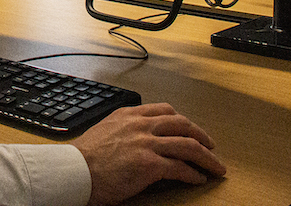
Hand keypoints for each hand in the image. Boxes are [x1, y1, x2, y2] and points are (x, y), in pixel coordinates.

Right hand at [71, 103, 225, 205]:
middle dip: (201, 135)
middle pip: (182, 124)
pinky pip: (180, 168)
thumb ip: (125, 129)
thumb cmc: (85, 157)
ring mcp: (146, 143)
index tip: (190, 129)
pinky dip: (193, 174)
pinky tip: (198, 179)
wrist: (76, 171)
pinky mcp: (149, 164)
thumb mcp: (106, 130)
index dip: (183, 121)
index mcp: (129, 115)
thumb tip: (138, 139)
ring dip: (206, 156)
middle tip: (211, 145)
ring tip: (215, 165)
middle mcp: (141, 125)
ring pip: (188, 145)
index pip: (165, 110)